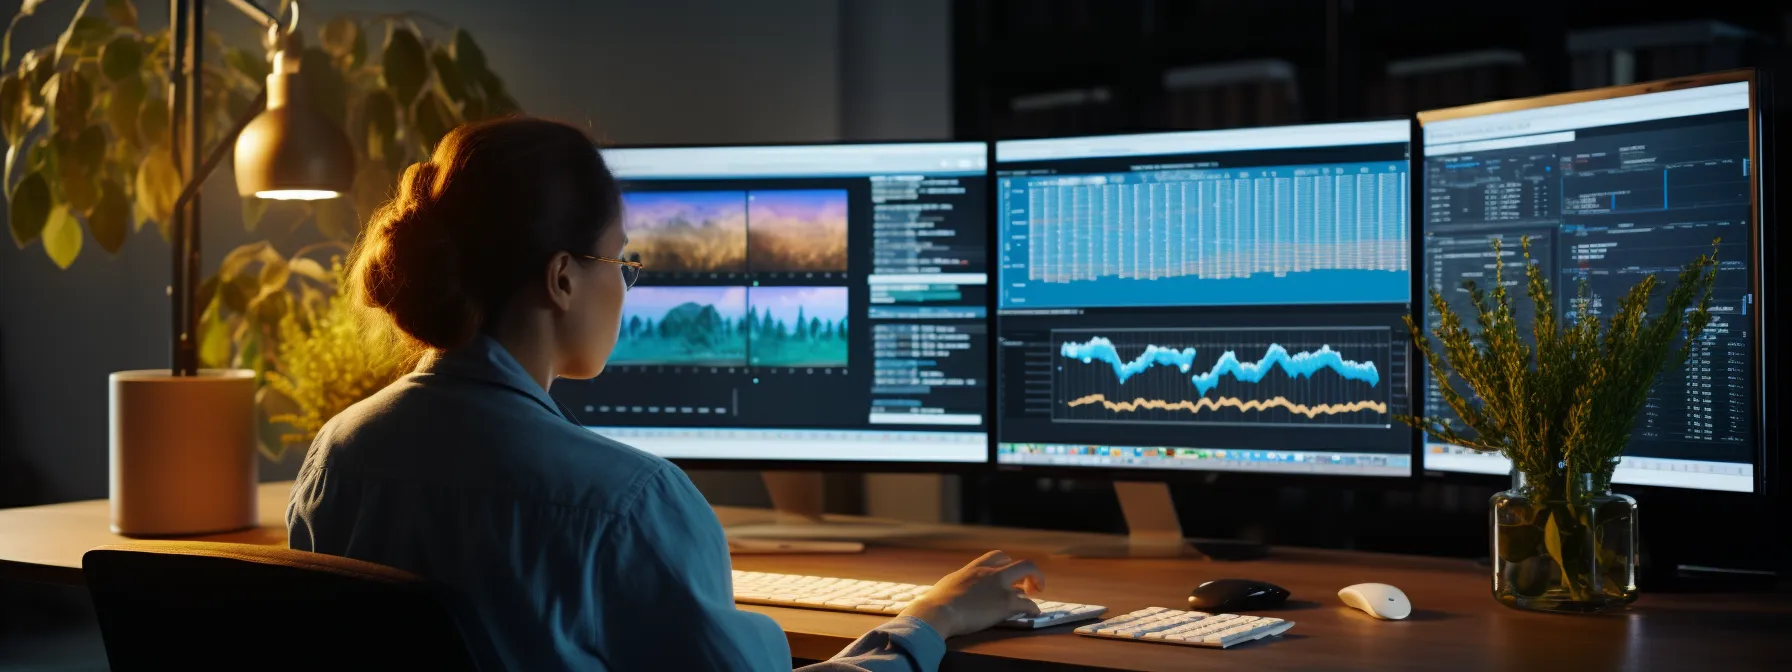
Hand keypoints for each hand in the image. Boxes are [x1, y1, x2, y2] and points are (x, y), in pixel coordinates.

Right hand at [899, 550, 1044, 638]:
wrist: (939, 611)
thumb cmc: (938, 600)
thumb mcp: (951, 582)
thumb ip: (962, 580)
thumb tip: (960, 584)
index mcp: (977, 568)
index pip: (999, 556)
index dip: (1008, 563)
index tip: (1008, 572)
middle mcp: (992, 574)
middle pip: (1022, 565)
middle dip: (1031, 573)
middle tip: (1032, 583)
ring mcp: (1001, 588)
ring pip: (1028, 582)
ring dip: (1033, 590)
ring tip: (1032, 597)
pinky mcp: (1006, 604)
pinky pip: (1028, 604)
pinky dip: (1033, 608)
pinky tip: (1034, 612)